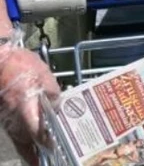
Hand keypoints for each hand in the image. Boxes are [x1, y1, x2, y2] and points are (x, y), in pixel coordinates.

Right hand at [0, 44, 59, 164]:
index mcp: (24, 107)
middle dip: (35, 155)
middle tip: (44, 162)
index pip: (36, 133)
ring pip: (18, 139)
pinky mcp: (3, 114)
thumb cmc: (22, 66)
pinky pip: (14, 131)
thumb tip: (59, 107)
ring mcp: (6, 117)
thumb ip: (53, 94)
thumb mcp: (44, 76)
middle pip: (25, 142)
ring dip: (28, 149)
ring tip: (39, 159)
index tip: (55, 149)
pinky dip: (22, 139)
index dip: (46, 143)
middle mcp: (13, 117)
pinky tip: (31, 140)